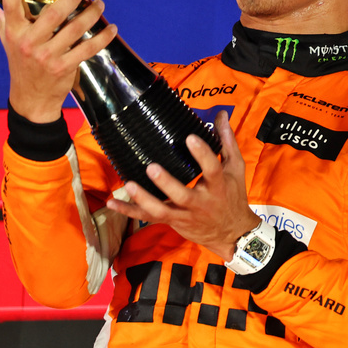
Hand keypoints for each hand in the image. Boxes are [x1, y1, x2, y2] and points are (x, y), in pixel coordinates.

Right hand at [0, 0, 118, 123]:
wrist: (31, 100)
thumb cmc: (21, 67)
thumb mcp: (8, 45)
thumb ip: (6, 22)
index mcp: (15, 34)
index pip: (10, 7)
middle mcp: (29, 43)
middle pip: (53, 13)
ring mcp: (47, 56)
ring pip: (75, 28)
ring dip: (91, 13)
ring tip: (99, 4)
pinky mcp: (64, 67)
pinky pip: (87, 48)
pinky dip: (102, 37)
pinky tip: (111, 28)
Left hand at [106, 111, 258, 259]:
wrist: (231, 233)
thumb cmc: (233, 196)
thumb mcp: (235, 168)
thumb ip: (226, 141)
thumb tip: (221, 114)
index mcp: (218, 186)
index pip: (211, 169)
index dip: (202, 154)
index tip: (190, 138)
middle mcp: (201, 203)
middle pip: (182, 196)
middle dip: (166, 183)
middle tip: (151, 167)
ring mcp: (184, 215)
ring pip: (162, 211)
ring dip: (144, 200)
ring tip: (129, 185)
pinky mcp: (172, 222)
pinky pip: (148, 218)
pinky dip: (129, 211)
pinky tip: (112, 202)